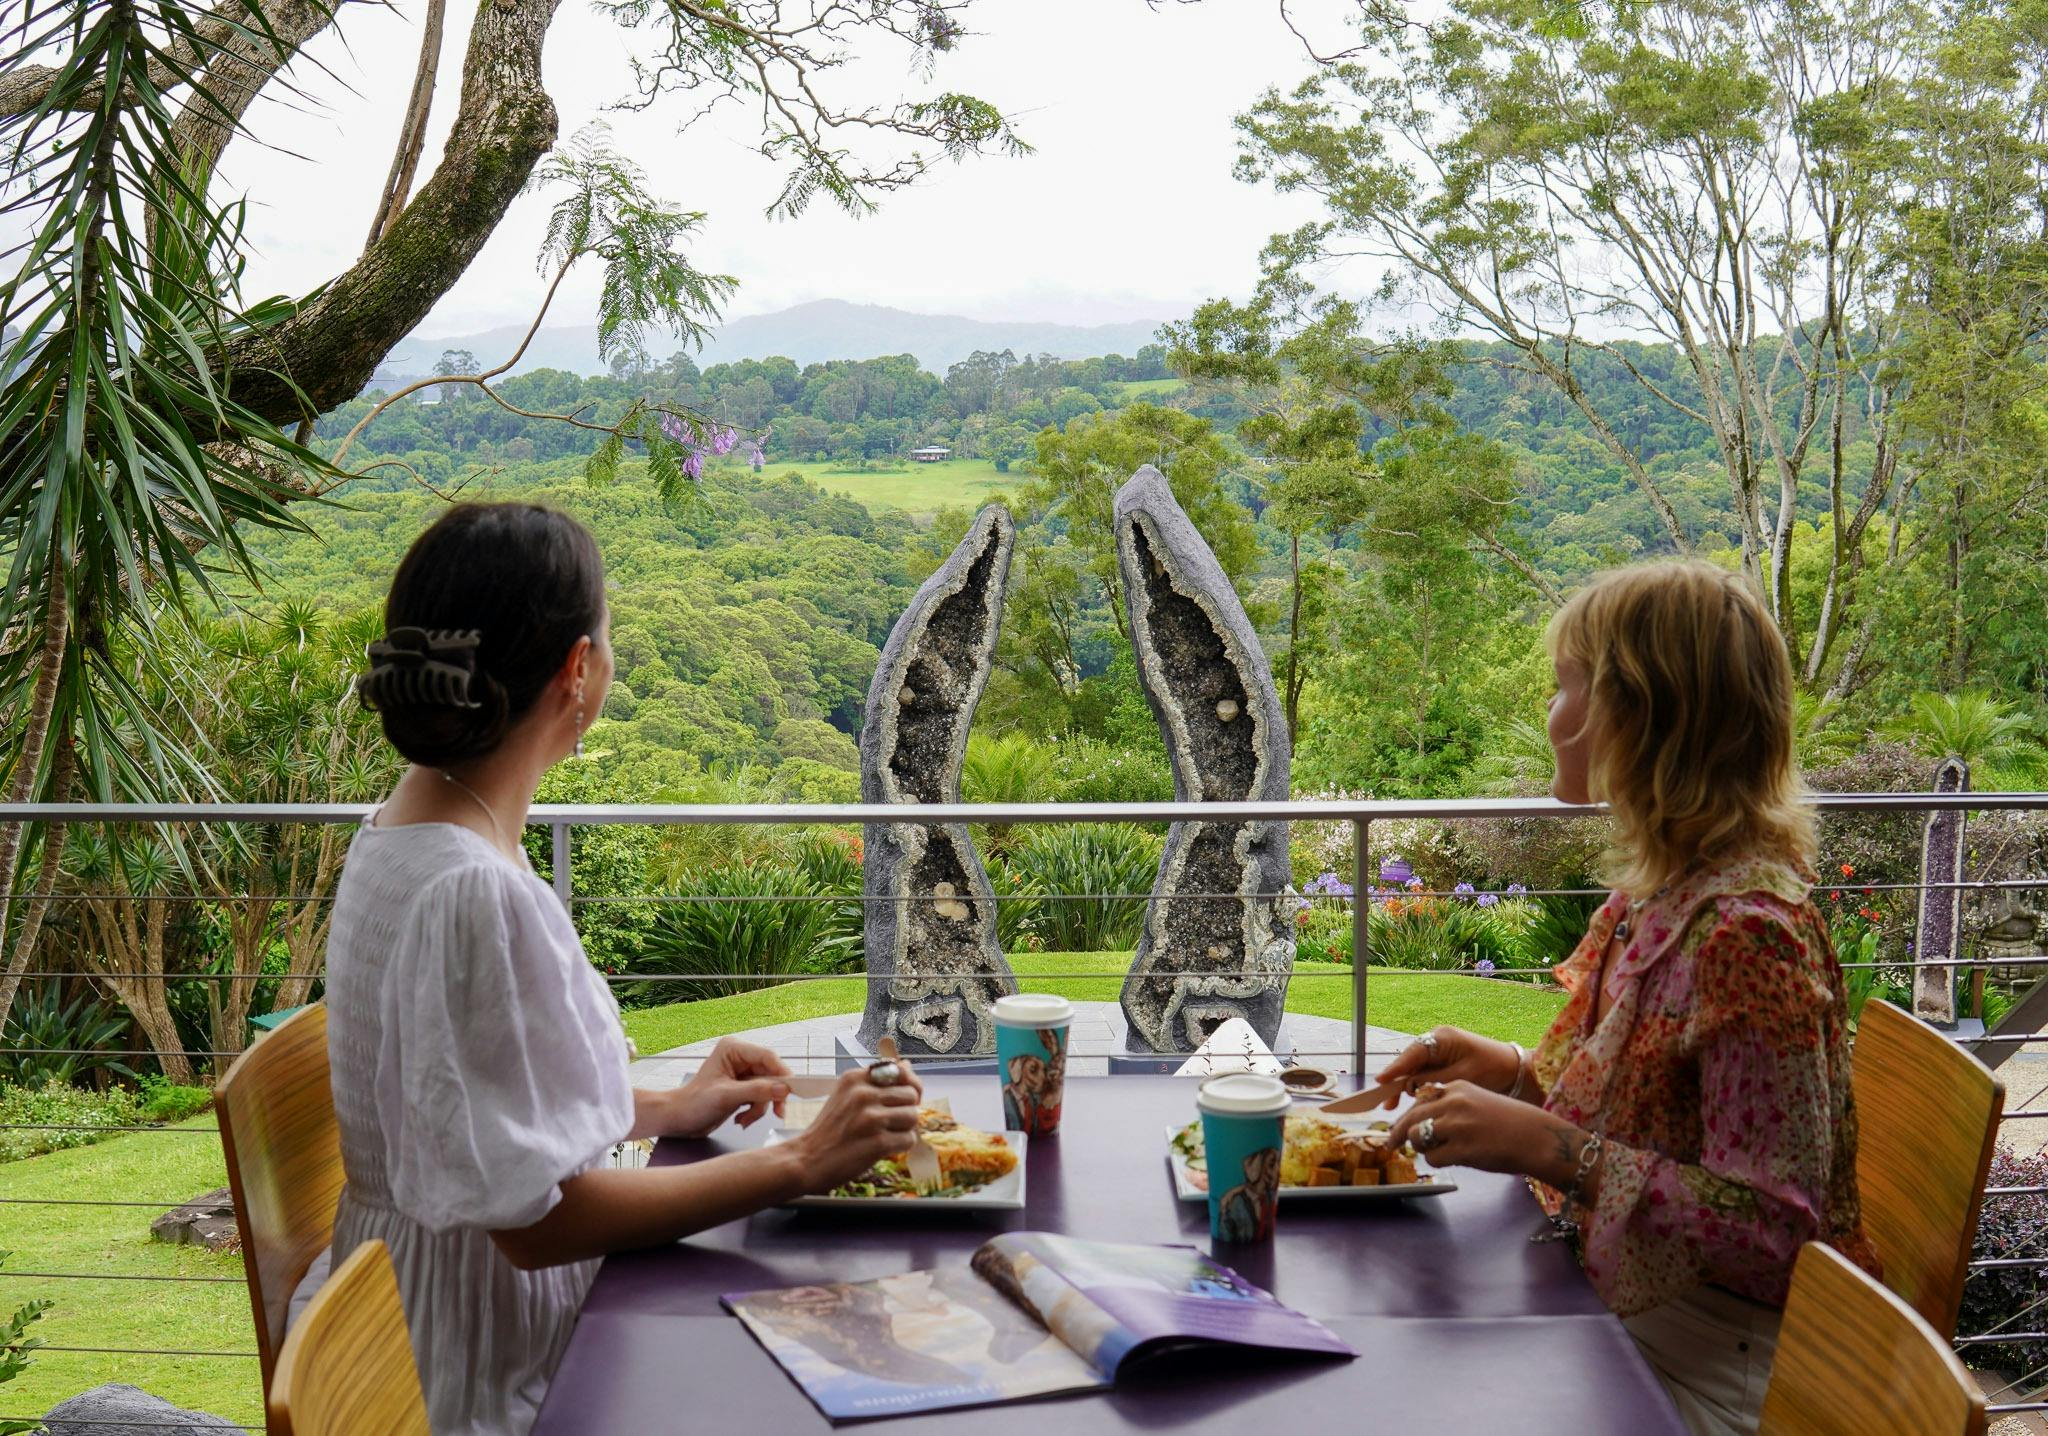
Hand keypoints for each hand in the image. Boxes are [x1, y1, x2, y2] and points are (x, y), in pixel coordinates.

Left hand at [666, 1037, 792, 1137]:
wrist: (679, 1120)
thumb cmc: (694, 1104)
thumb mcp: (726, 1097)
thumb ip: (756, 1091)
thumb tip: (784, 1089)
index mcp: (733, 1049)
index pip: (767, 1057)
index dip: (782, 1073)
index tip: (791, 1091)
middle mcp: (740, 1057)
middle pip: (771, 1074)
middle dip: (771, 1096)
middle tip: (779, 1113)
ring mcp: (743, 1073)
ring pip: (768, 1088)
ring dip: (760, 1107)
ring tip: (745, 1120)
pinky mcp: (744, 1087)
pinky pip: (762, 1097)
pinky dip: (755, 1111)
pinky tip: (741, 1119)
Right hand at [789, 1063, 925, 1192]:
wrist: (806, 1160)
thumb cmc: (828, 1129)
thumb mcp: (845, 1094)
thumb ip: (876, 1081)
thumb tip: (906, 1065)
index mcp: (855, 1078)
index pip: (901, 1071)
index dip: (908, 1086)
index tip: (902, 1099)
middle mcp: (863, 1094)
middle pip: (911, 1095)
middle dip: (906, 1110)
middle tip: (890, 1123)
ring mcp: (871, 1118)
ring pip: (913, 1117)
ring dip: (904, 1129)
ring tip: (884, 1135)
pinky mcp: (877, 1143)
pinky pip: (908, 1139)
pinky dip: (900, 1146)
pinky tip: (883, 1148)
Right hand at [1370, 1026, 1519, 1107]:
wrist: (1514, 1071)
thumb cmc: (1493, 1070)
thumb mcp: (1462, 1077)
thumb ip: (1433, 1081)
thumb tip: (1408, 1087)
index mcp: (1443, 1039)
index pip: (1413, 1053)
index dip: (1396, 1068)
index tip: (1381, 1081)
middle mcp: (1436, 1042)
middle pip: (1409, 1062)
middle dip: (1397, 1081)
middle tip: (1386, 1103)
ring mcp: (1438, 1052)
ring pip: (1414, 1069)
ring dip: (1405, 1086)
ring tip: (1393, 1106)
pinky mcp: (1442, 1062)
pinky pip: (1423, 1074)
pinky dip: (1417, 1087)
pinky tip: (1409, 1100)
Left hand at [1387, 1079, 1587, 1182]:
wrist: (1538, 1138)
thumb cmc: (1511, 1123)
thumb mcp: (1478, 1100)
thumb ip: (1452, 1106)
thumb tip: (1424, 1121)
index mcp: (1457, 1087)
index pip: (1420, 1099)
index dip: (1408, 1114)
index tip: (1399, 1124)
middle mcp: (1453, 1102)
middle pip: (1411, 1118)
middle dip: (1399, 1133)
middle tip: (1391, 1144)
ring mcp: (1456, 1126)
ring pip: (1418, 1137)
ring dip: (1421, 1148)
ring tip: (1435, 1152)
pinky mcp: (1461, 1149)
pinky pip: (1433, 1158)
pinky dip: (1437, 1161)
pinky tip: (1451, 1160)